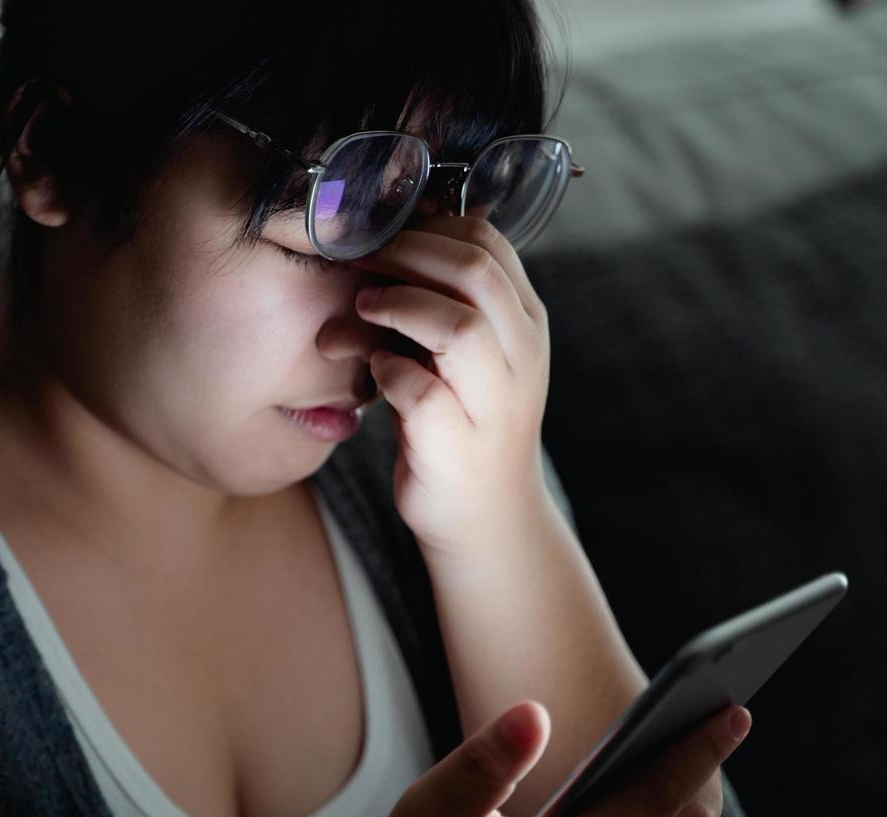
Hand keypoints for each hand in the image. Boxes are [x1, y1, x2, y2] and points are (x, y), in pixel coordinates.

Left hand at [347, 214, 553, 557]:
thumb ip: (446, 304)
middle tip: (360, 261)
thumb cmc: (463, 425)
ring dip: (397, 307)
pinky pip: (420, 390)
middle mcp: (521, 359)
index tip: (382, 232)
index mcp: (526, 324)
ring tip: (360, 308)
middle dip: (406, 254)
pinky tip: (370, 372)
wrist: (485, 519)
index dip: (429, 226)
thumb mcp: (467, 357)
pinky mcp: (458, 446)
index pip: (489, 243)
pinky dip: (386, 370)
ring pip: (459, 327)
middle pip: (475, 272)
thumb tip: (384, 242)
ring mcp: (495, 404)